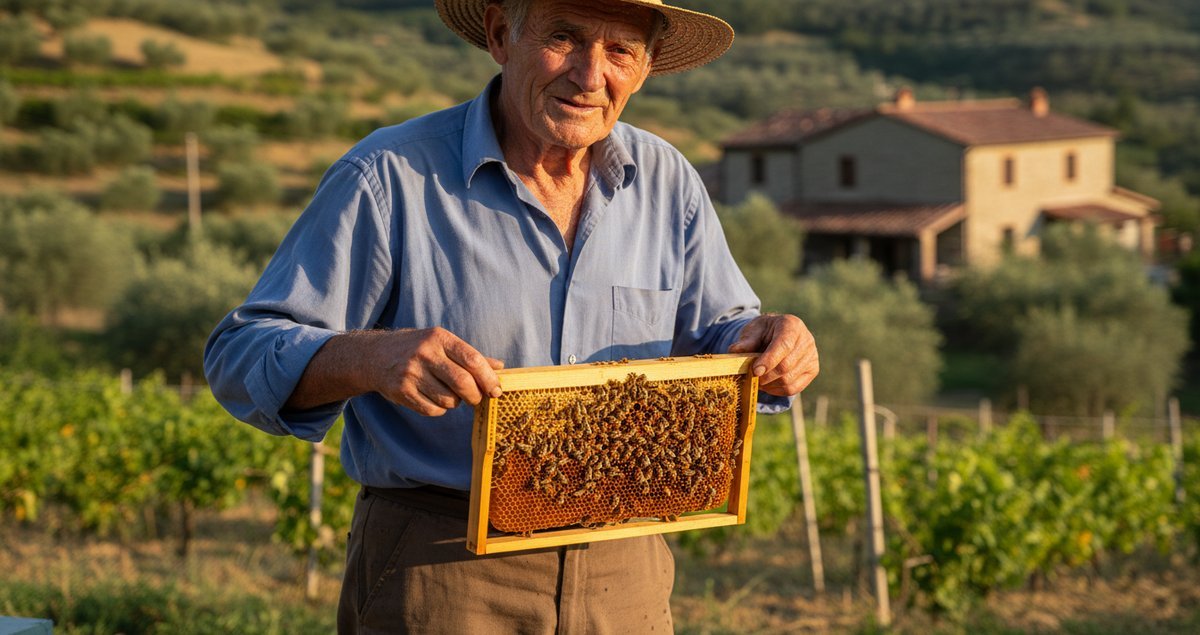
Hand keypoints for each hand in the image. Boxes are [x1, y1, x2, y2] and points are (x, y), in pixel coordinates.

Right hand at [370, 327, 504, 415]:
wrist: (375, 356)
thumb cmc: (417, 349)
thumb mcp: (442, 344)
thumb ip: (470, 356)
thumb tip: (500, 367)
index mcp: (440, 338)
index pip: (472, 359)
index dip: (488, 378)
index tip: (496, 390)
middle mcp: (425, 353)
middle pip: (462, 382)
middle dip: (475, 396)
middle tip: (476, 398)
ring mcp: (411, 372)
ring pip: (449, 400)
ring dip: (455, 402)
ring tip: (448, 394)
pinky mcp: (401, 391)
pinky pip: (432, 410)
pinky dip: (439, 409)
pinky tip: (433, 398)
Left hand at [727, 313, 818, 396]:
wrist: (777, 335)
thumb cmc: (763, 332)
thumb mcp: (753, 331)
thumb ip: (746, 341)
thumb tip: (734, 351)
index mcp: (792, 325)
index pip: (783, 345)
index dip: (769, 360)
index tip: (755, 371)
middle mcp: (806, 339)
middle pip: (786, 366)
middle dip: (766, 376)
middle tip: (751, 378)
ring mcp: (812, 356)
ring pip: (789, 379)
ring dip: (769, 384)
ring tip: (758, 380)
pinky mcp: (812, 370)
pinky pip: (793, 388)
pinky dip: (777, 390)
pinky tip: (767, 385)